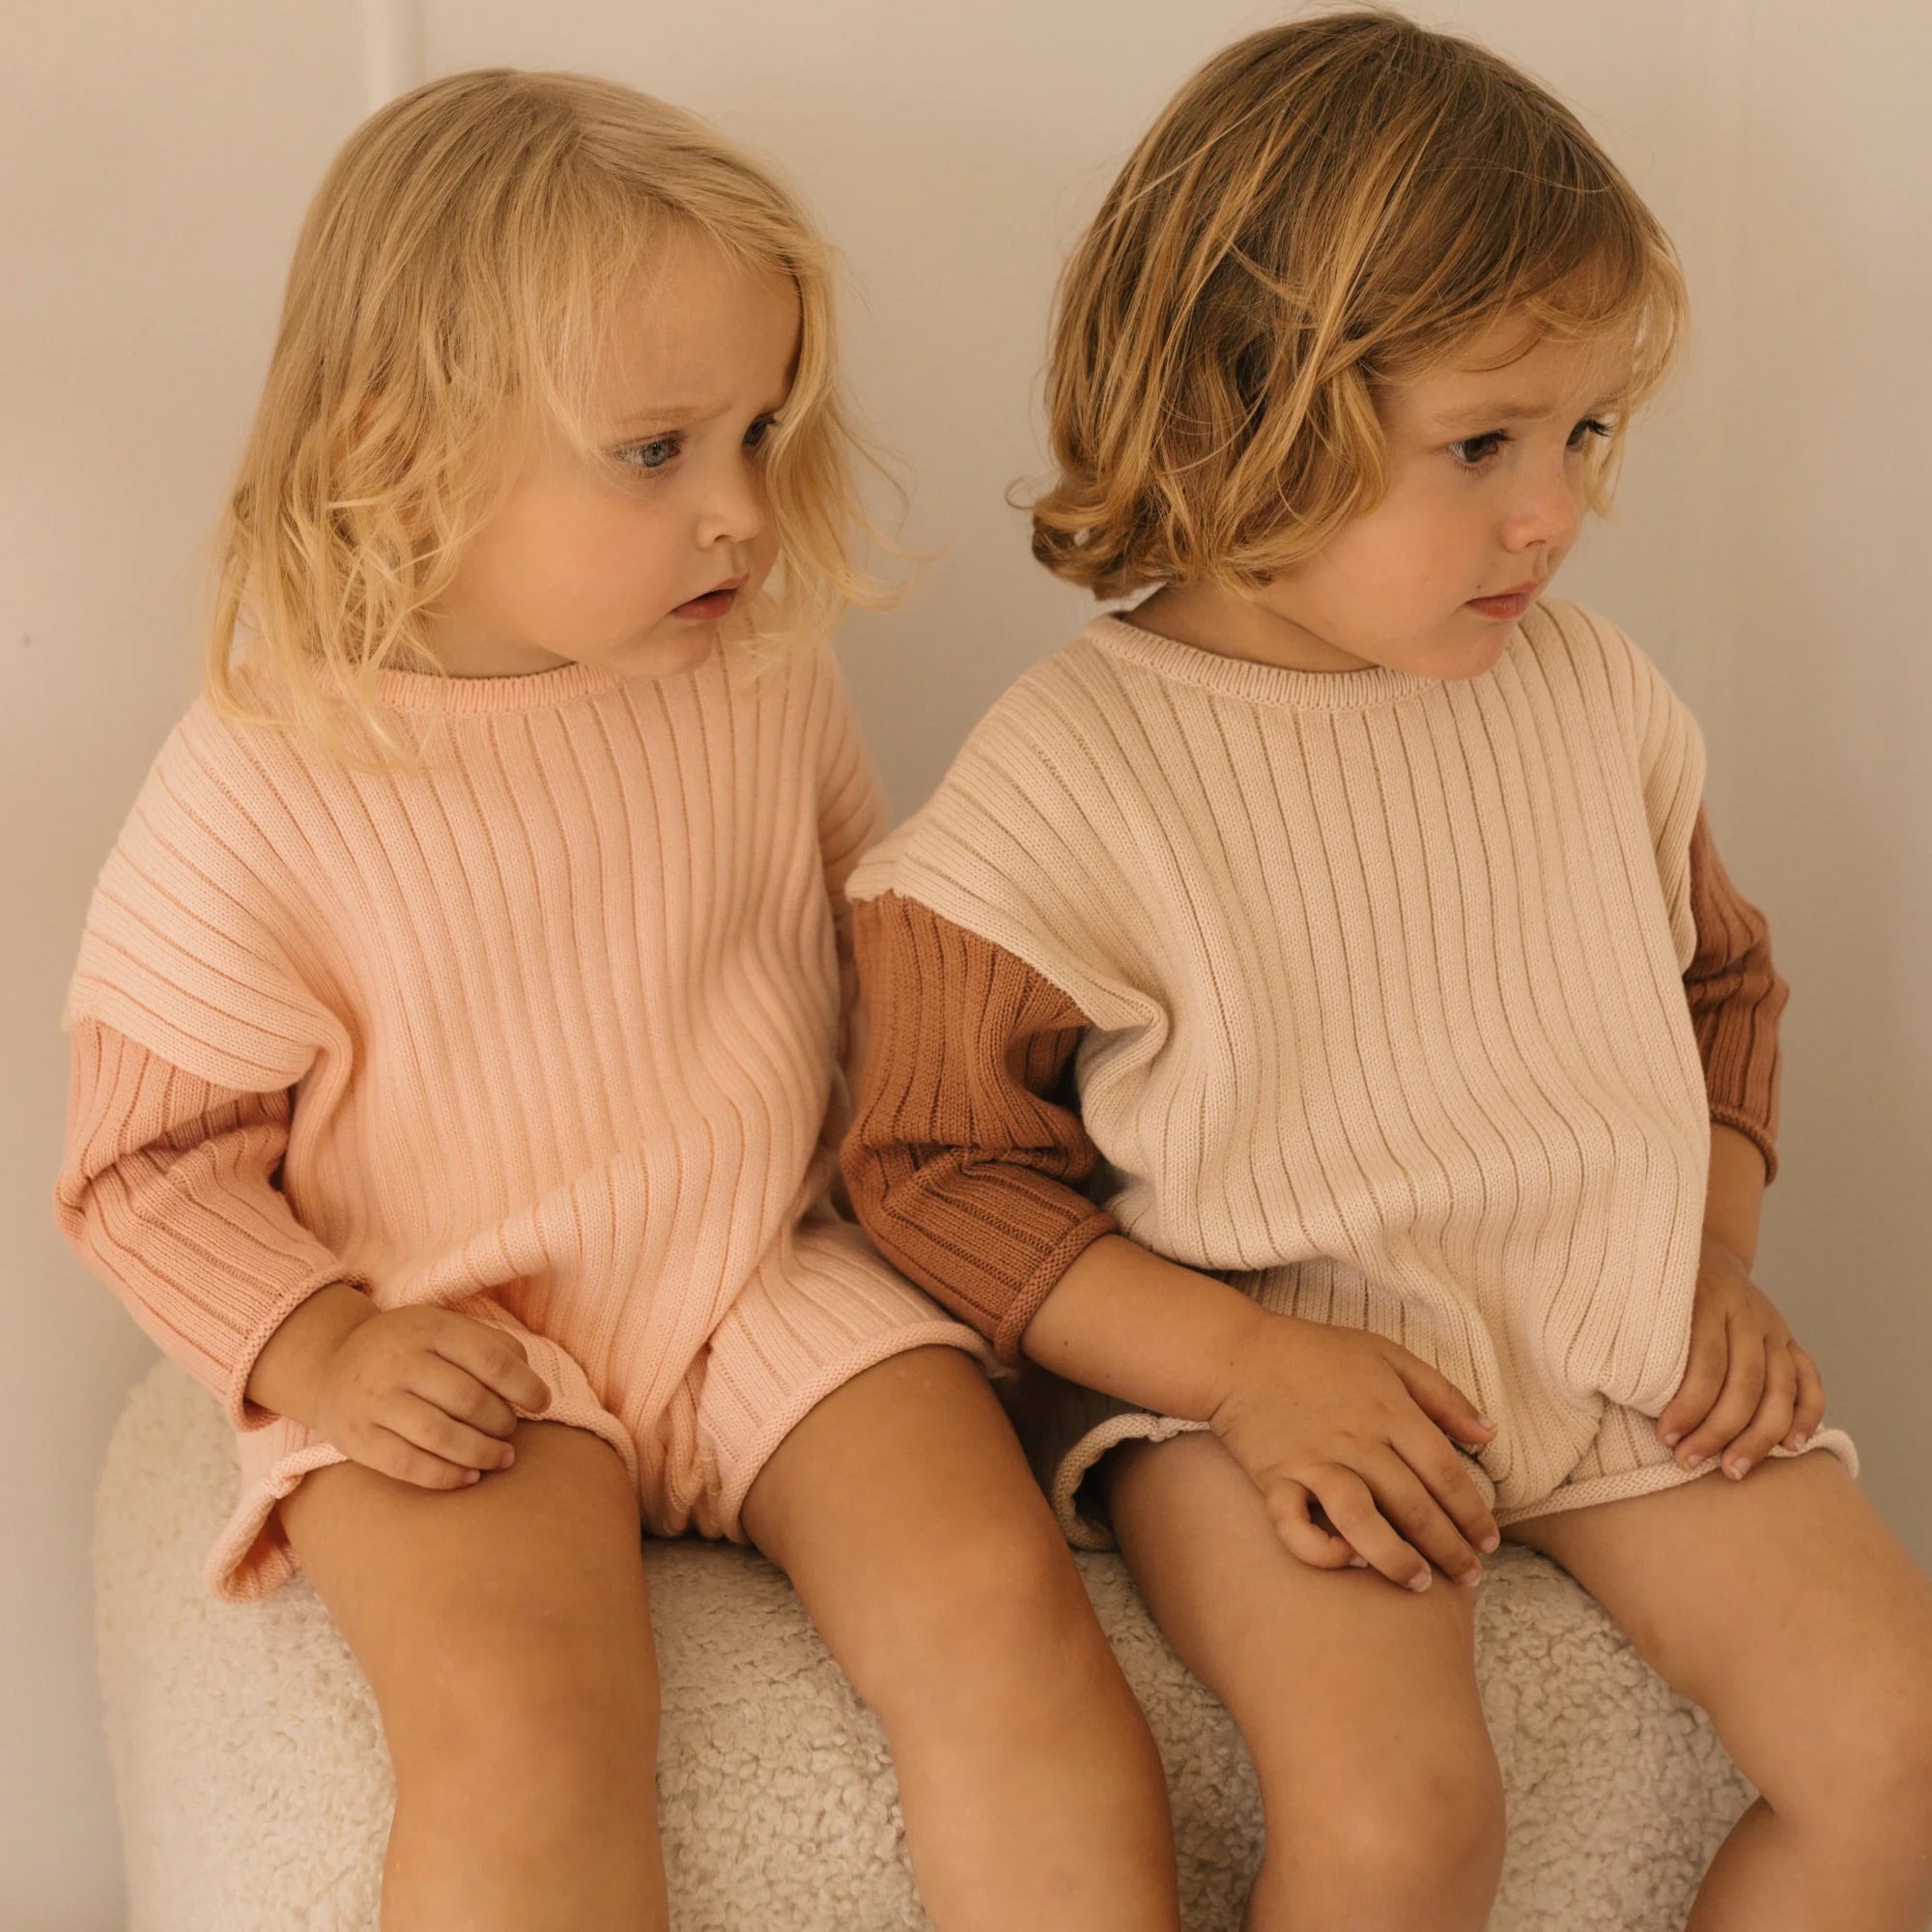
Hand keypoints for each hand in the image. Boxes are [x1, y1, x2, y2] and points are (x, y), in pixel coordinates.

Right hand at [251, 1287, 552, 1489]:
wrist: (332, 1362)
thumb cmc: (409, 1347)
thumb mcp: (444, 1328)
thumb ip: (491, 1346)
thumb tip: (530, 1381)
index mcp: (429, 1328)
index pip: (489, 1359)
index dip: (524, 1385)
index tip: (542, 1403)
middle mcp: (399, 1361)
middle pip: (468, 1400)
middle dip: (502, 1422)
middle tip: (512, 1432)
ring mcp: (374, 1400)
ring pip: (439, 1435)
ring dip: (481, 1453)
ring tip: (502, 1458)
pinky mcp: (356, 1437)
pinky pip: (407, 1465)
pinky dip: (445, 1476)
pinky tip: (469, 1476)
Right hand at [1208, 1309, 1500, 1592]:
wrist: (1239, 1352)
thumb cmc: (1317, 1353)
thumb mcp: (1388, 1355)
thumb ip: (1442, 1394)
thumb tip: (1490, 1435)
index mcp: (1390, 1410)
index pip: (1446, 1473)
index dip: (1473, 1513)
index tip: (1489, 1542)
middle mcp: (1357, 1441)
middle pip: (1414, 1505)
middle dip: (1450, 1549)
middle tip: (1469, 1578)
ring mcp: (1314, 1461)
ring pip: (1363, 1521)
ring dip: (1396, 1560)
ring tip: (1419, 1584)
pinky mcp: (1275, 1478)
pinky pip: (1295, 1525)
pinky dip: (1320, 1549)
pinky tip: (1347, 1560)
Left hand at [1656, 1233, 1825, 1480]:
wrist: (1700, 1246)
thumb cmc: (1656, 1284)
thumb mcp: (1641, 1295)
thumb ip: (1635, 1333)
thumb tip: (1610, 1381)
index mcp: (1708, 1298)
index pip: (1705, 1362)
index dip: (1688, 1406)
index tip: (1665, 1437)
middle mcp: (1748, 1312)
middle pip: (1745, 1383)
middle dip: (1718, 1431)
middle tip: (1690, 1462)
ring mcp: (1774, 1327)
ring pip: (1780, 1389)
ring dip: (1759, 1437)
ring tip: (1733, 1470)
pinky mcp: (1791, 1340)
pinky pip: (1810, 1380)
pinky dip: (1808, 1415)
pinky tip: (1791, 1446)